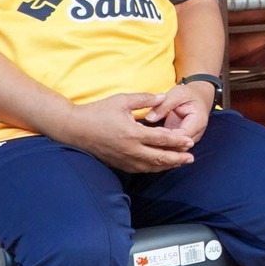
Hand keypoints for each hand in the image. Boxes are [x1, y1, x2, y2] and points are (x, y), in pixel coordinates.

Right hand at [61, 92, 195, 172]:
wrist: (74, 128)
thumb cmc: (97, 112)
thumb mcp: (122, 100)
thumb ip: (145, 99)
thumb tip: (163, 96)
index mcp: (132, 133)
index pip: (161, 139)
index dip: (177, 141)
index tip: (189, 141)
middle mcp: (130, 149)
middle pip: (159, 157)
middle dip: (177, 158)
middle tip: (190, 158)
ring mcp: (123, 159)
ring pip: (150, 166)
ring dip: (166, 165)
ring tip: (180, 163)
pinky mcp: (118, 164)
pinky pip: (139, 169)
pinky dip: (152, 168)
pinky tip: (160, 165)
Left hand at [145, 79, 215, 145]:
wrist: (198, 98)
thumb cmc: (188, 95)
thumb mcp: (177, 94)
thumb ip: (164, 105)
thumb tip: (149, 118)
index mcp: (198, 122)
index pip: (183, 136)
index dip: (167, 136)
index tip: (153, 132)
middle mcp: (195, 134)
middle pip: (179, 148)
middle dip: (162, 146)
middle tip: (145, 139)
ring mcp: (188, 139)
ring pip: (175, 151)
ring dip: (160, 148)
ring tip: (145, 142)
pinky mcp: (180, 141)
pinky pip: (171, 148)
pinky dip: (160, 147)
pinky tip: (147, 143)